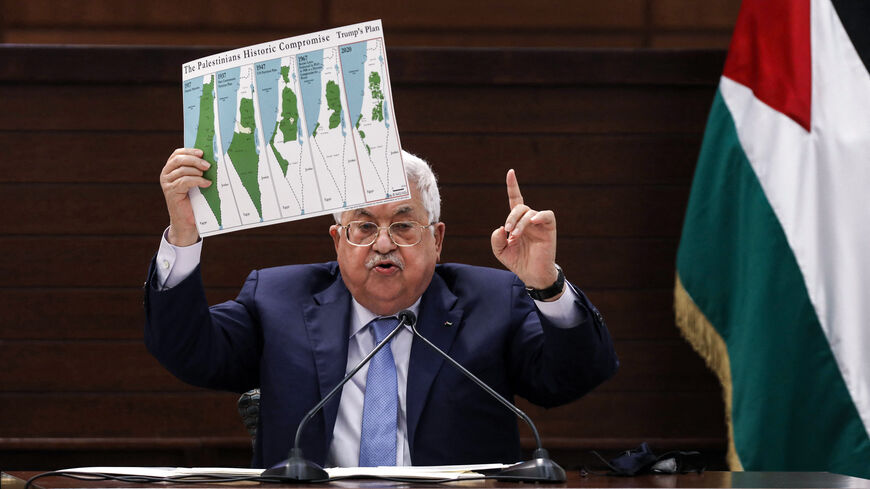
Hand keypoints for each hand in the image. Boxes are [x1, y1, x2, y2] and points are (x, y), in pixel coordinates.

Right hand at [160, 148, 211, 245]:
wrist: (187, 220)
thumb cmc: (193, 199)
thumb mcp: (194, 181)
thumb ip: (196, 170)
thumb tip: (208, 159)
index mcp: (170, 169)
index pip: (177, 154)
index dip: (189, 151)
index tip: (202, 153)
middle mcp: (165, 174)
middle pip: (179, 160)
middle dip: (195, 160)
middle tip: (208, 165)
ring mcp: (167, 183)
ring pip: (183, 170)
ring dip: (197, 172)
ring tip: (206, 177)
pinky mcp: (171, 192)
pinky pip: (185, 181)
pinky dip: (198, 181)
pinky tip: (207, 184)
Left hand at [490, 169, 558, 289]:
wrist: (532, 275)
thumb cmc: (518, 261)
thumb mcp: (500, 251)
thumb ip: (496, 239)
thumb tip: (501, 228)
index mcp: (517, 222)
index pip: (515, 200)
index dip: (513, 186)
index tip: (511, 172)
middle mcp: (529, 220)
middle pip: (520, 206)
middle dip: (511, 217)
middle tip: (508, 231)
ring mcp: (539, 224)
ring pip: (529, 212)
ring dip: (520, 223)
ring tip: (515, 237)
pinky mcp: (549, 229)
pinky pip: (547, 215)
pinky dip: (540, 216)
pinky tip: (533, 222)